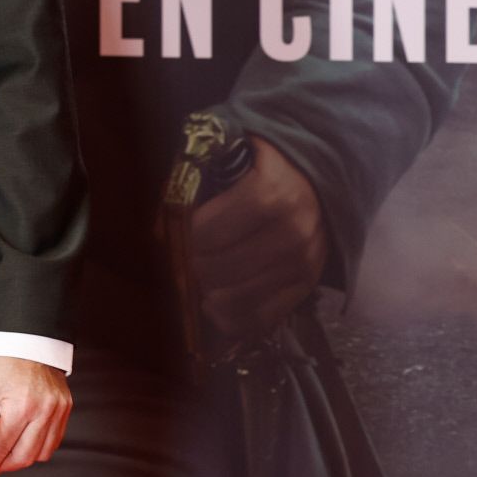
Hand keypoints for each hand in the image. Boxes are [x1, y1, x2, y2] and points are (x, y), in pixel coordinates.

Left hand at [0, 356, 70, 476]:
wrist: (23, 337)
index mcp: (18, 405)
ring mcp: (58, 410)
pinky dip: (37, 446)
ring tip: (5, 452)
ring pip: (41, 453)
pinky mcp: (66, 408)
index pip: (0, 448)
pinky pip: (53, 440)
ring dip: (21, 457)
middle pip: (24, 457)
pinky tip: (22, 440)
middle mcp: (43, 410)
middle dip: (4, 466)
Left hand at [191, 136, 328, 342]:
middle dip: (193, 266)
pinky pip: (261, 318)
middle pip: (220, 268)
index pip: (210, 231)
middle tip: (182, 258)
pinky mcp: (306, 288)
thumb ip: (199, 176)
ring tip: (197, 280)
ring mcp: (304, 264)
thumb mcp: (234, 157)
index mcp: (272, 191)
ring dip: (207, 294)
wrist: (316, 186)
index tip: (174, 231)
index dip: (185, 236)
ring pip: (237, 298)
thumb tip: (160, 211)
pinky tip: (212, 306)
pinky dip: (230, 319)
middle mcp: (293, 231)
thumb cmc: (261, 170)